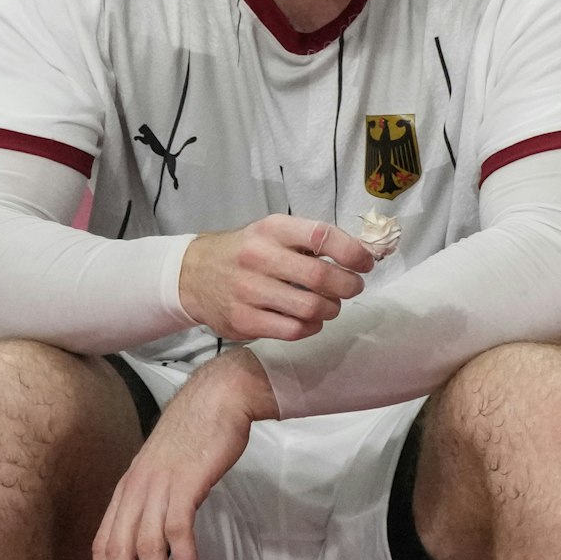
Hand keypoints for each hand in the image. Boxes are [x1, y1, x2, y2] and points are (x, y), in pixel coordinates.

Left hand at [92, 351, 276, 559]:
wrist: (220, 395)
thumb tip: (161, 528)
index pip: (102, 543)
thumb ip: (157, 495)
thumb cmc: (198, 429)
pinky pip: (178, 530)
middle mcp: (136, 489)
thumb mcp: (166, 465)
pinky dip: (184, 558)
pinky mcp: (187, 482)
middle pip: (117, 552)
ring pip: (146, 548)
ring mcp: (160, 485)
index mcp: (127, 487)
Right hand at [179, 214, 374, 340]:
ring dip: (331, 309)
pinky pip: (294, 330)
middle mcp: (259, 257)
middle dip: (348, 285)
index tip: (366, 263)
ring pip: (311, 307)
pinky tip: (311, 320)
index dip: (353, 252)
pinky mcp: (243, 320)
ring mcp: (248, 291)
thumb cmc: (248, 252)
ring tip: (330, 304)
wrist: (194, 274)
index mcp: (272, 229)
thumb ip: (314, 241)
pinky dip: (312, 326)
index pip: (323, 236)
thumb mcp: (275, 232)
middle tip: (353, 287)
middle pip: (321, 276)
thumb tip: (364, 253)